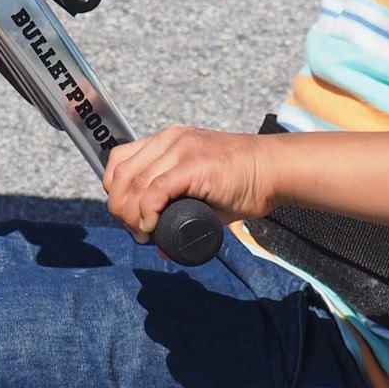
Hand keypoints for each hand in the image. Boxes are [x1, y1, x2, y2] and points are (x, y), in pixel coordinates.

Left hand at [103, 125, 273, 241]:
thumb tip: (162, 248)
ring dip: (131, 215)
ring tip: (143, 233)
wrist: (274, 171)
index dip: (115, 192)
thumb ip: (179, 211)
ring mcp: (182, 149)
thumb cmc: (242, 183)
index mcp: (167, 141)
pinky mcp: (194, 164)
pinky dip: (147, 213)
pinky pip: (155, 190)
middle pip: (122, 174)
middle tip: (135, 231)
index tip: (126, 216)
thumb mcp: (200, 191)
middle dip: (119, 208)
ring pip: (135, 183)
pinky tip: (151, 227)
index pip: (120, 161)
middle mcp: (170, 140)